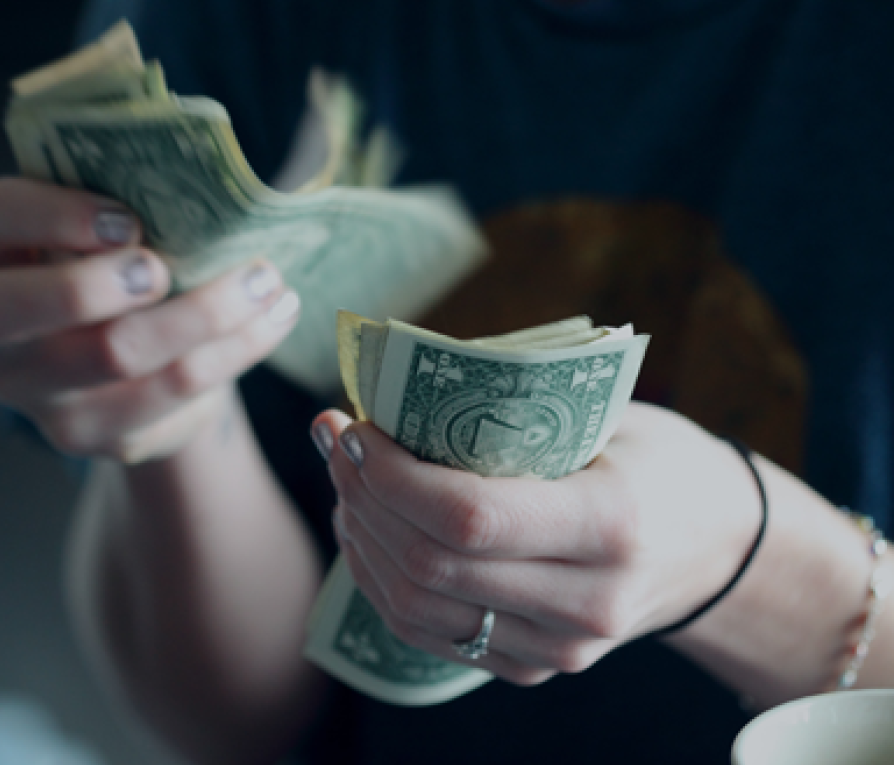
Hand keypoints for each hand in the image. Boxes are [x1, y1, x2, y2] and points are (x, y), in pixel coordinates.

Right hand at [0, 177, 299, 462]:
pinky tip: (271, 320)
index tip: (128, 219)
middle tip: (166, 269)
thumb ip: (129, 193)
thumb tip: (205, 176)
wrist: (138, 355)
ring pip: (112, 355)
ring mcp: (33, 388)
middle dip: (97, 284)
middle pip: (15, 309)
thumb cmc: (122, 260)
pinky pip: (167, 396)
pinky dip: (232, 352)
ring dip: (203, 314)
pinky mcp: (87, 433)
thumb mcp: (111, 220)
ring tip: (266, 282)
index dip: (53, 214)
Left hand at [313, 402, 761, 684]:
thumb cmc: (656, 459)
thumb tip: (394, 386)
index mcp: (611, 524)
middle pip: (430, 565)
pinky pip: (428, 634)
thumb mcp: (607, 415)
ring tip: (345, 480)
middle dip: (362, 497)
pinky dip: (381, 579)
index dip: (391, 475)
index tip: (355, 427)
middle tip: (336, 441)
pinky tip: (367, 528)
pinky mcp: (532, 666)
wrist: (717, 548)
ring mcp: (560, 648)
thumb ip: (512, 410)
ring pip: (415, 607)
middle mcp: (587, 602)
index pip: (469, 517)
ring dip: (361, 538)